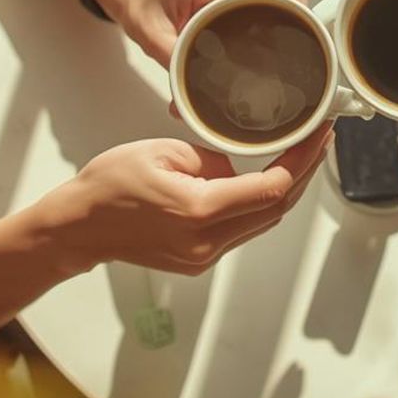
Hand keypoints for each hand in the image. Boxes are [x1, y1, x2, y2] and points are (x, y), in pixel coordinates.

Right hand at [37, 126, 331, 275]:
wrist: (79, 226)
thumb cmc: (110, 184)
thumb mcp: (164, 151)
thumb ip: (213, 158)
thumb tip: (239, 166)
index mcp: (199, 210)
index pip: (271, 188)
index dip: (302, 162)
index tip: (317, 136)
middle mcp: (207, 241)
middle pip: (275, 209)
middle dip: (303, 174)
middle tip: (318, 142)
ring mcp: (203, 256)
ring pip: (261, 222)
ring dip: (283, 190)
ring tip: (298, 156)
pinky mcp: (198, 260)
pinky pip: (240, 231)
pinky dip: (257, 205)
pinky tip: (264, 180)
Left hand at [96, 0, 305, 65]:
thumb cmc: (143, 6)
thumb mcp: (149, 35)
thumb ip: (171, 62)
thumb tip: (188, 101)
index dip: (270, 18)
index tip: (281, 47)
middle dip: (295, 12)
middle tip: (308, 45)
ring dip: (295, 7)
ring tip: (307, 38)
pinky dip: (287, 4)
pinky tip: (293, 29)